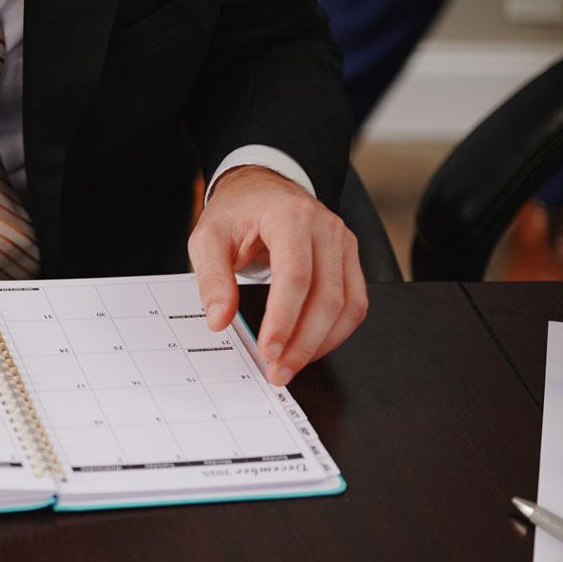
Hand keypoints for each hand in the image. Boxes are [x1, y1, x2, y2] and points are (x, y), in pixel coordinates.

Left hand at [188, 166, 367, 385]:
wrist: (262, 189)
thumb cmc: (236, 213)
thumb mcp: (208, 238)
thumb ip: (212, 278)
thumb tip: (219, 319)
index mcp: (290, 216)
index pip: (296, 275)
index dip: (284, 318)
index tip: (268, 351)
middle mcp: (326, 228)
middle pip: (327, 296)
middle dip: (303, 342)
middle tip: (278, 372)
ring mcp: (343, 243)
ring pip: (348, 304)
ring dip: (321, 343)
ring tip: (290, 366)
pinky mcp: (348, 259)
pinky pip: (354, 303)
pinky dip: (334, 332)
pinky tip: (309, 348)